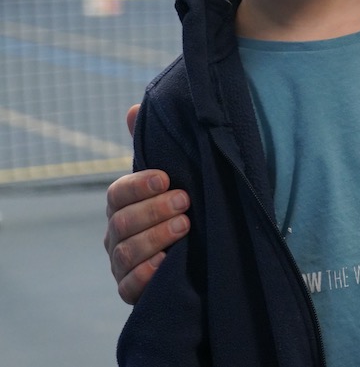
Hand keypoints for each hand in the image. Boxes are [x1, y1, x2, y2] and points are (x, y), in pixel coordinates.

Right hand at [104, 103, 189, 304]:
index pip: (118, 193)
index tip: (167, 178)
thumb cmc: (181, 207)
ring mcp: (122, 264)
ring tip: (186, 226)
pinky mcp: (133, 290)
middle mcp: (117, 234)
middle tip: (185, 202)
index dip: (139, 185)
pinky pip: (129, 287)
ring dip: (155, 238)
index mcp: (123, 205)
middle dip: (154, 210)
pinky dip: (146, 275)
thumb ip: (154, 147)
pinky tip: (167, 264)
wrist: (202, 252)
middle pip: (122, 222)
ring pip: (126, 253)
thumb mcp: (173, 178)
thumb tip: (134, 109)